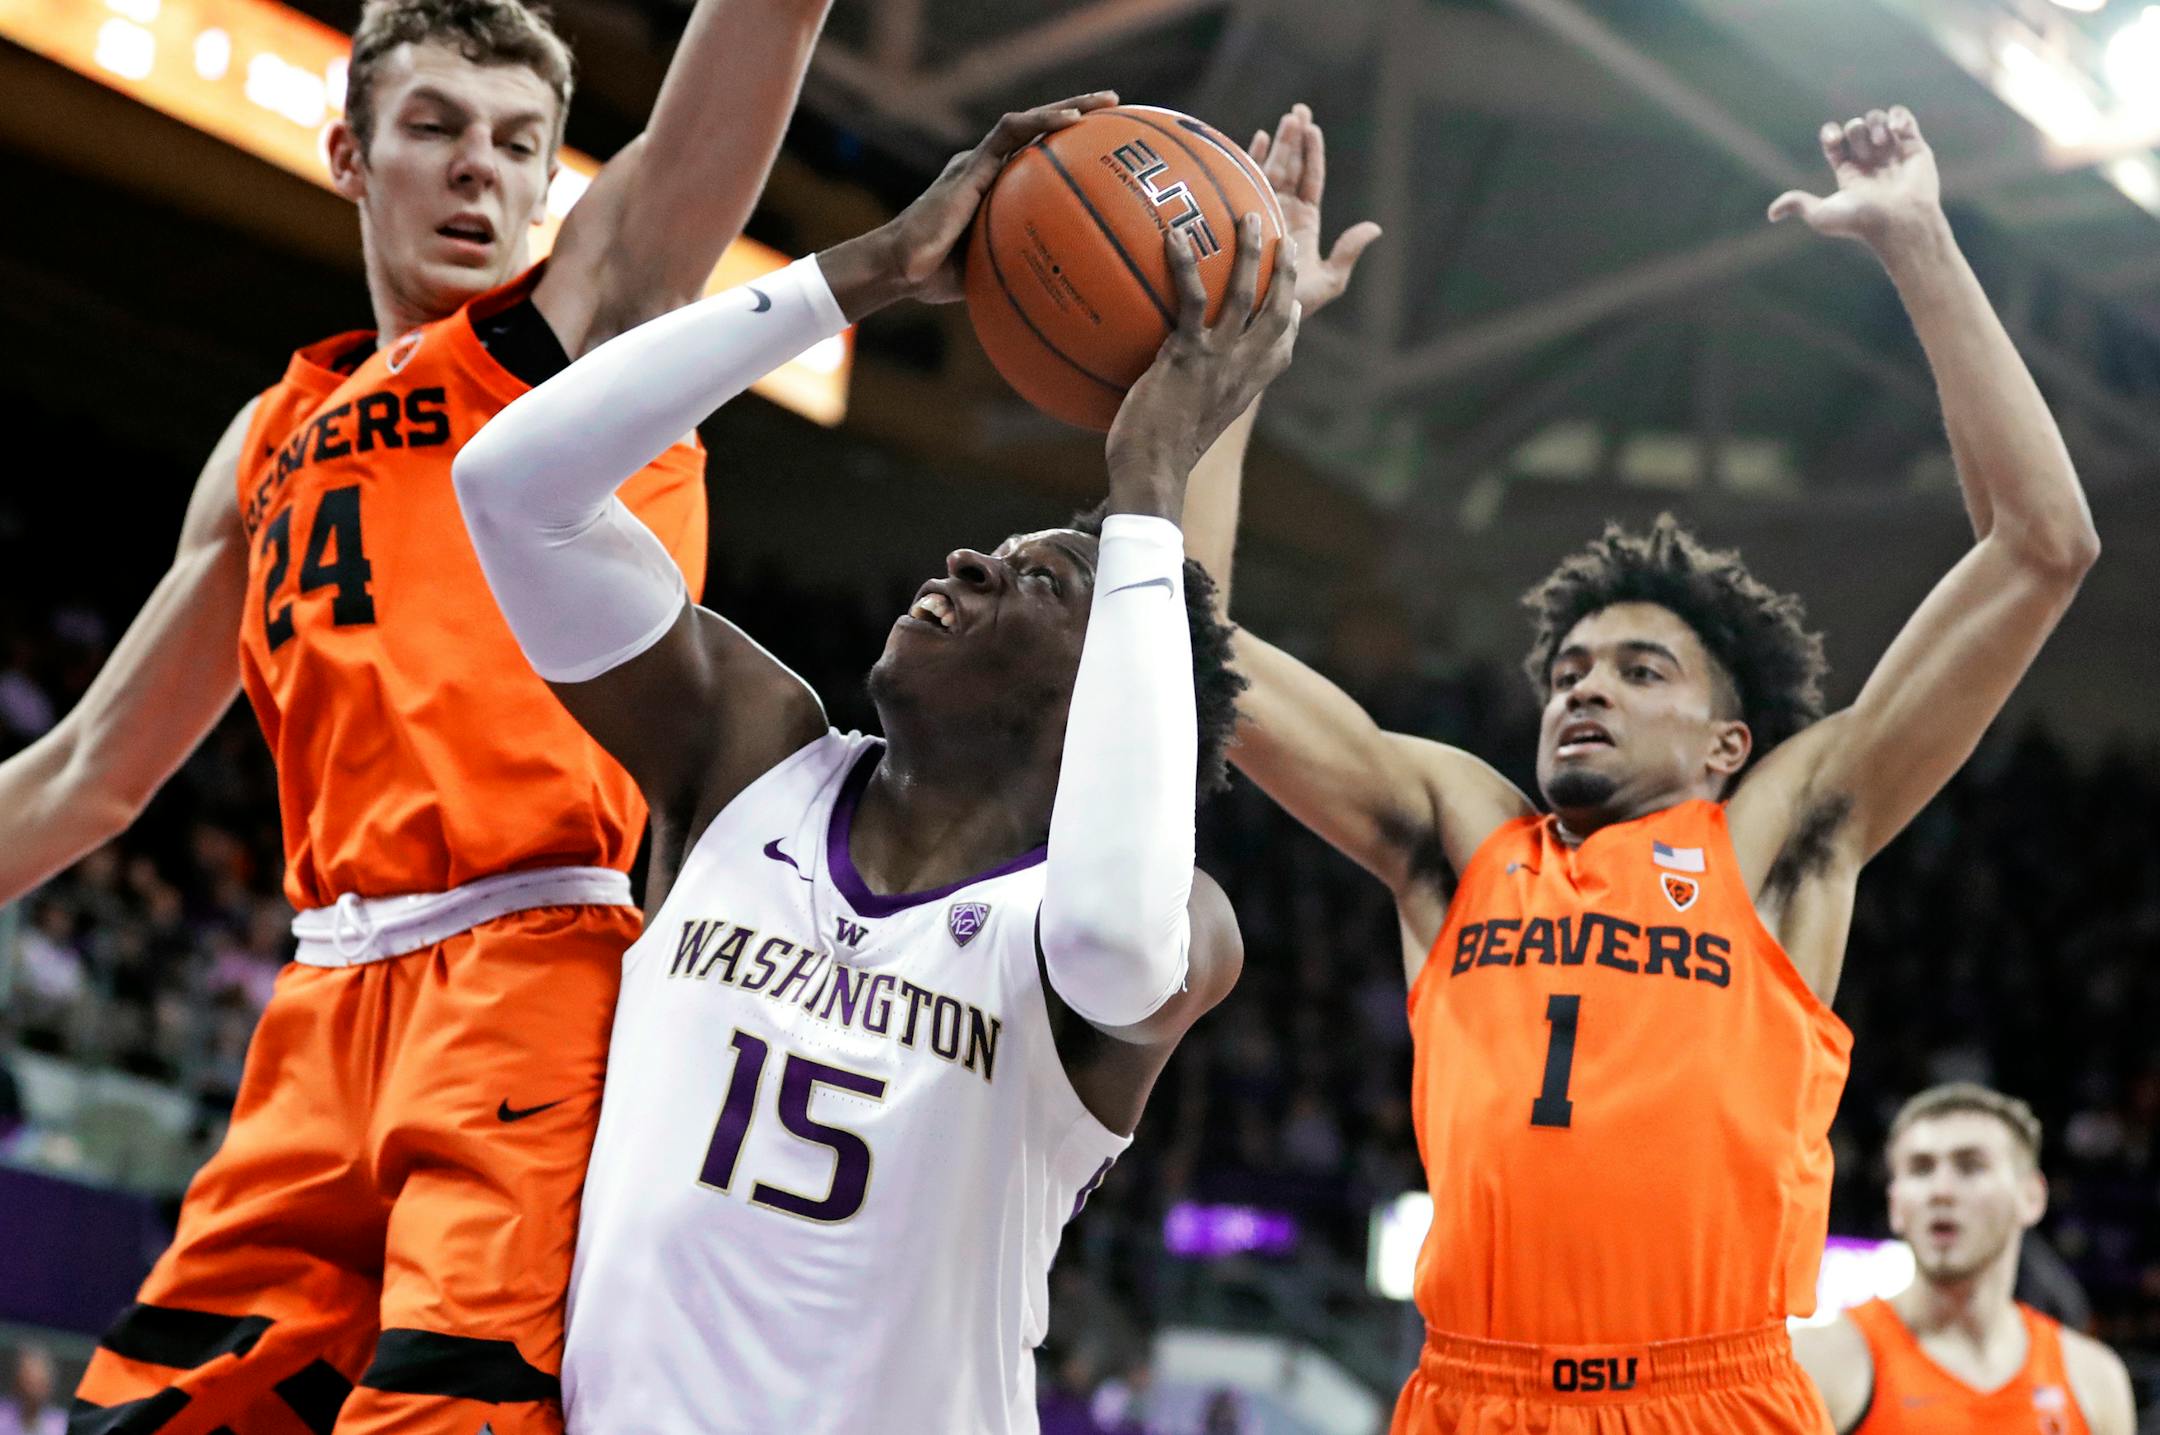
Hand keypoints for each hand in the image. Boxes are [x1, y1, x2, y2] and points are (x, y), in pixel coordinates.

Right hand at [819, 92, 1118, 319]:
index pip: (1038, 158)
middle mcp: (989, 169)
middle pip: (1040, 134)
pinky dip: (1040, 123)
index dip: (1071, 150)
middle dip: (1080, 116)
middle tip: (1119, 111)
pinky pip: (1009, 133)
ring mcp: (979, 163)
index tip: (1108, 148)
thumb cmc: (942, 278)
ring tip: (1107, 103)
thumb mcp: (995, 271)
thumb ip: (1025, 266)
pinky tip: (1071, 122)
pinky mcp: (970, 165)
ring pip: (1029, 123)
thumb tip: (1071, 290)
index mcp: (995, 189)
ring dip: (1069, 107)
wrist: (900, 269)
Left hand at [1105, 215, 1300, 514]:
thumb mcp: (1194, 418)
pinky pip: (1192, 300)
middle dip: (1286, 271)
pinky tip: (1176, 237)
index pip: (1284, 342)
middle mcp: (1244, 367)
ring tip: (1249, 216)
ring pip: (1244, 295)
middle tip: (1284, 237)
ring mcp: (1219, 359)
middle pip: (1280, 309)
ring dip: (1250, 252)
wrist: (1155, 470)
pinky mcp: (1187, 355)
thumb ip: (1200, 391)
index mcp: (1252, 382)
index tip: (1295, 292)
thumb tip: (1180, 375)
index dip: (1293, 313)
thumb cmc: (1165, 449)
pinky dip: (1186, 266)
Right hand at [1249, 103, 1379, 317]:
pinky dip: (1248, 161)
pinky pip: (1243, 183)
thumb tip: (1375, 228)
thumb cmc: (1291, 306)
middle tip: (1299, 111)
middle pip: (1292, 166)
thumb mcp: (1328, 281)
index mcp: (1305, 221)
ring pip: (1271, 169)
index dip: (1313, 153)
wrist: (1255, 320)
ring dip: (1278, 143)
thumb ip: (1348, 253)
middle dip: (1294, 138)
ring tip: (1286, 118)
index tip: (1314, 129)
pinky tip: (1254, 139)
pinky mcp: (1241, 217)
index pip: (1311, 179)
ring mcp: (1261, 212)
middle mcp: (1283, 212)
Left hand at [1768, 106, 1943, 252]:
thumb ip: (1798, 205)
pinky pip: (1902, 117)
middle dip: (1856, 131)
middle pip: (1855, 127)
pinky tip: (1896, 130)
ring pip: (1877, 119)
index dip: (1831, 134)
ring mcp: (1892, 153)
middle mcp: (1870, 161)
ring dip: (1875, 124)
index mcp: (1849, 173)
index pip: (1835, 142)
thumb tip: (1772, 214)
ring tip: (1881, 142)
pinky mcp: (1914, 147)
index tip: (1833, 139)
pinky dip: (1897, 117)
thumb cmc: (1862, 222)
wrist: (1901, 222)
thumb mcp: (1822, 215)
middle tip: (1866, 151)